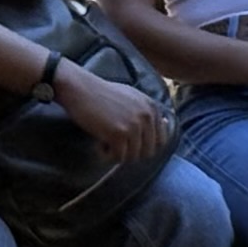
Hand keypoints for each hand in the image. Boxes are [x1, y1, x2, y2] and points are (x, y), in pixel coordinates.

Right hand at [49, 58, 172, 163]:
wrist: (81, 88)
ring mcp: (134, 125)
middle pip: (147, 152)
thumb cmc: (103, 93)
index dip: (144, 146)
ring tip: (104, 141)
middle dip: (131, 152)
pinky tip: (98, 144)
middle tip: (114, 144)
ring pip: (133, 157)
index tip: (128, 142)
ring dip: (117, 154)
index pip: (160, 140)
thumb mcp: (133, 97)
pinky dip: (106, 155)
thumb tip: (166, 124)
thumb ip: (148, 111)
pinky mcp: (119, 134)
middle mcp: (147, 116)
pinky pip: (118, 158)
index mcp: (152, 108)